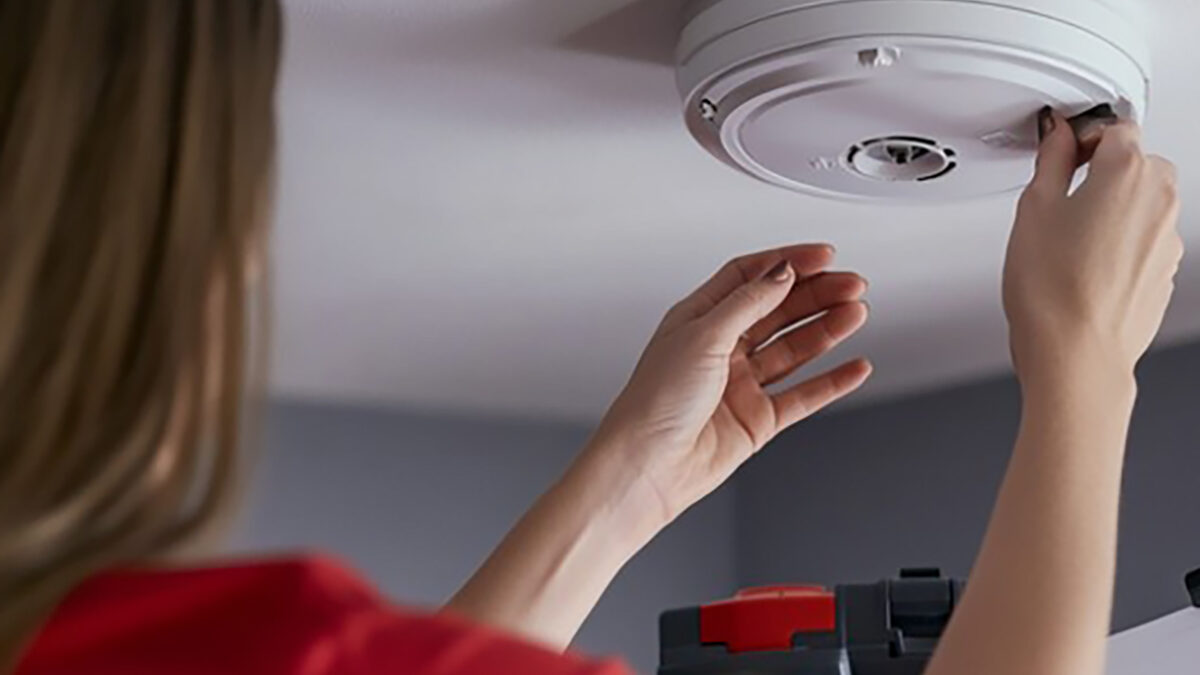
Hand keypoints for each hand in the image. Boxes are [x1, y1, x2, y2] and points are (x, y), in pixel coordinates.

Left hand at [573, 245, 870, 528]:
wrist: (648, 465)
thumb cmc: (654, 402)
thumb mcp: (703, 335)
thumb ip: (748, 302)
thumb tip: (781, 272)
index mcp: (698, 319)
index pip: (749, 277)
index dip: (787, 263)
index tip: (823, 255)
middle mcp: (720, 349)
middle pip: (778, 310)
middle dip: (816, 294)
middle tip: (851, 283)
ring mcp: (741, 384)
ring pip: (794, 349)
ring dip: (826, 329)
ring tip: (856, 312)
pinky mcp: (757, 420)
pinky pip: (803, 395)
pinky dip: (831, 381)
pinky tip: (853, 366)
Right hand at [1004, 110, 1182, 381]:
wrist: (1076, 353)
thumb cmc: (1052, 289)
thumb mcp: (1033, 209)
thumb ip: (1052, 162)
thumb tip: (1059, 139)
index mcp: (1128, 172)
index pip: (1114, 127)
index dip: (1083, 136)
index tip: (1061, 150)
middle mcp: (1160, 200)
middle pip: (1138, 163)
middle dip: (1104, 171)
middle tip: (1062, 194)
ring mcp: (1169, 239)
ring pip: (1144, 203)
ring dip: (1114, 208)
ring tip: (1069, 238)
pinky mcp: (1166, 271)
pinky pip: (1145, 240)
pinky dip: (1121, 243)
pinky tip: (1084, 265)